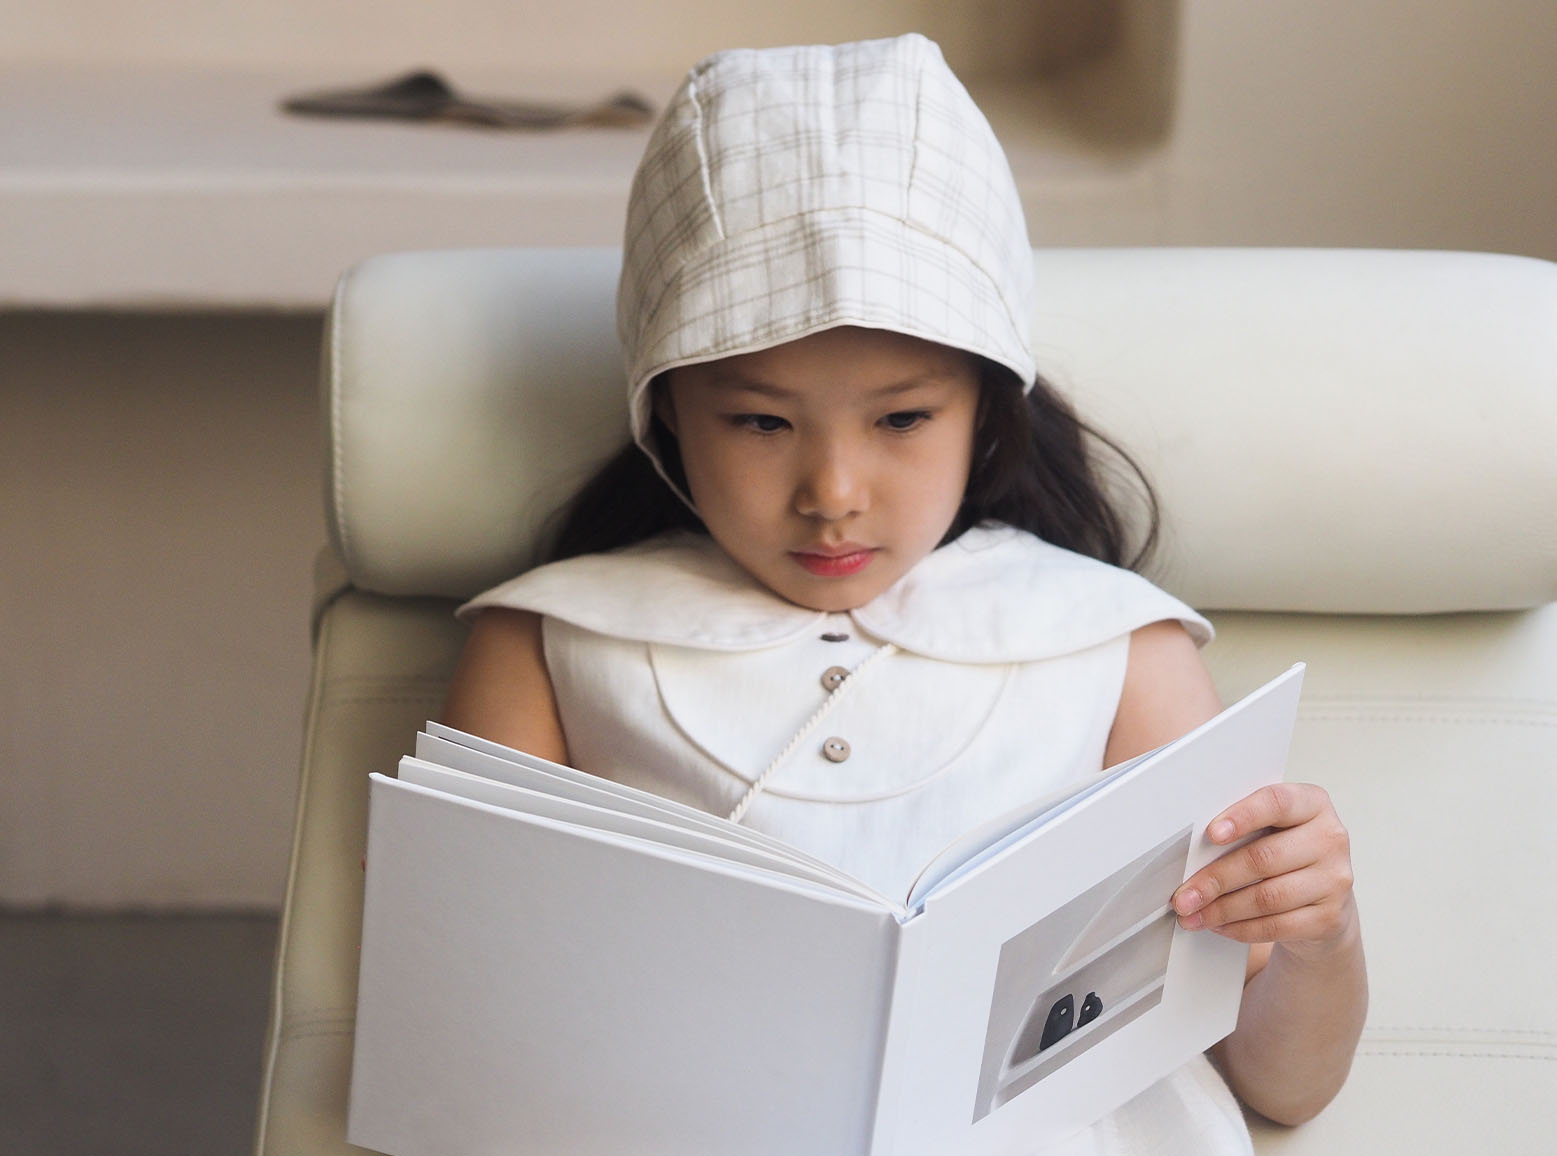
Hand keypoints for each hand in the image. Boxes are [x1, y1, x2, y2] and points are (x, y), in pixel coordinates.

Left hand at [1172, 783, 1357, 960]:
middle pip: (1263, 858)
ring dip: (1222, 909)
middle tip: (1182, 896)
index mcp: (1312, 804)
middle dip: (1215, 880)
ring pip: (1267, 897)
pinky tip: (1219, 926)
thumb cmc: (1283, 852)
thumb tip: (1190, 849)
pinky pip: (1277, 926)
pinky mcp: (1331, 917)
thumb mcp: (1270, 828)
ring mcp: (1335, 880)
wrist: (1324, 898)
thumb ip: (1241, 827)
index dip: (1243, 816)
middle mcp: (1330, 838)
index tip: (1211, 833)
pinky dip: (1241, 928)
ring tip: (1192, 914)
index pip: (1277, 802)